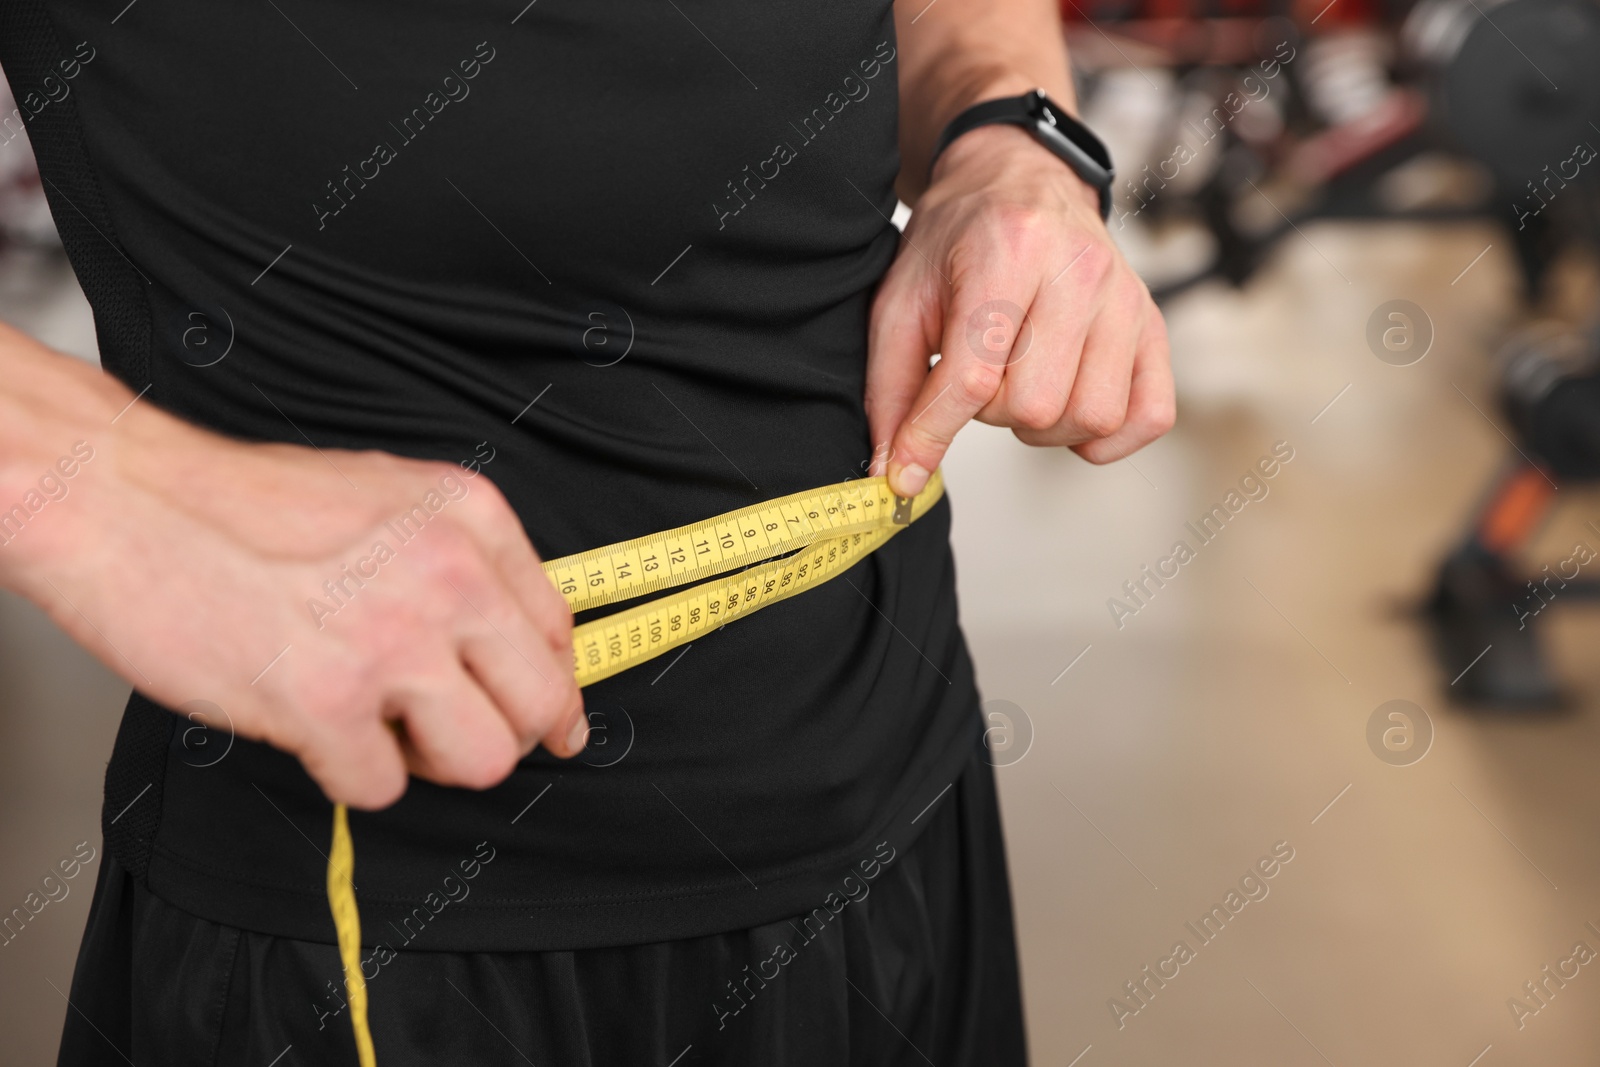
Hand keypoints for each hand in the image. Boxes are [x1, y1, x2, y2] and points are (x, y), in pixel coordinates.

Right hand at [1, 332, 582, 809]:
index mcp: (469, 519)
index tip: (545, 719)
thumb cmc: (242, 503)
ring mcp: (393, 642)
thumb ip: (459, 559)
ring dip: (432, 761)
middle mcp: (448, 576)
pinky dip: (349, 773)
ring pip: (483, 759)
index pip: (555, 630)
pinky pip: (382, 786)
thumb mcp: (388, 494)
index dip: (550, 688)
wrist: (128, 502)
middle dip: (503, 733)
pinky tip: (314, 728)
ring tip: (378, 725)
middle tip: (451, 733)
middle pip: (538, 704)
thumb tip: (509, 642)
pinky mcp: (327, 703)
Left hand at [866, 122, 1173, 494]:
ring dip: (1044, 423)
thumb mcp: (902, 299)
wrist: (1020, 180)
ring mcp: (1125, 299)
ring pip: (1091, 417)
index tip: (904, 470)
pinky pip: (1149, 415)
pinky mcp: (1153, 325)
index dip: (932, 434)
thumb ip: (891, 387)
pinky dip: (1107, 434)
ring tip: (1021, 385)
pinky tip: (1069, 407)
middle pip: (1036, 405)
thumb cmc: (959, 238)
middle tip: (980, 379)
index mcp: (1009, 252)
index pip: (974, 375)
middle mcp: (1079, 272)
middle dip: (992, 413)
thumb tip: (890, 472)